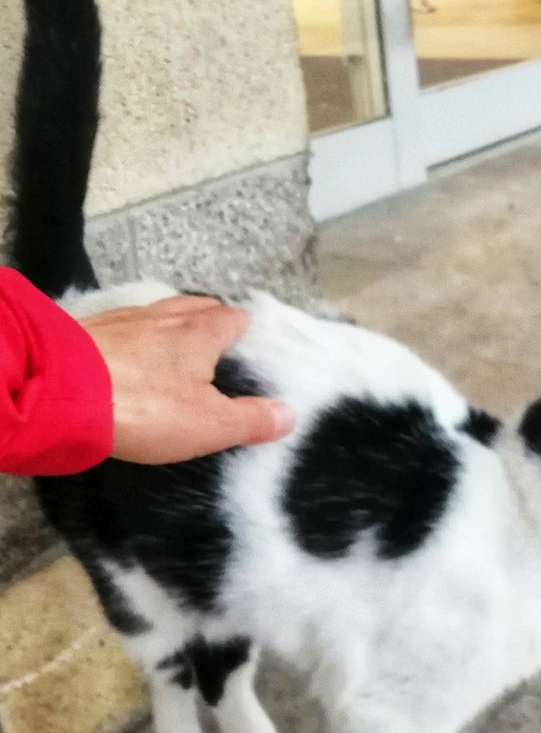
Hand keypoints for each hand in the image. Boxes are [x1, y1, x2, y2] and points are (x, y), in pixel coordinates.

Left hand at [80, 296, 293, 463]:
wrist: (60, 390)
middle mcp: (166, 316)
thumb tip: (289, 414)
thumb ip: (251, 419)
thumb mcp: (208, 424)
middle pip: (198, 307)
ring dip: (172, 327)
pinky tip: (130, 356)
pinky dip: (135, 338)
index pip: (236, 319)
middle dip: (212, 321)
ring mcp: (125, 320)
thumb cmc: (144, 406)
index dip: (247, 331)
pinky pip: (125, 327)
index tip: (253, 348)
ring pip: (160, 314)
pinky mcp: (91, 331)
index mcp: (202, 332)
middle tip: (219, 346)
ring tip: (178, 349)